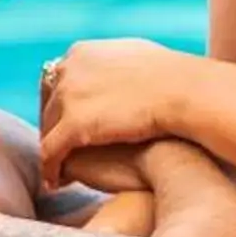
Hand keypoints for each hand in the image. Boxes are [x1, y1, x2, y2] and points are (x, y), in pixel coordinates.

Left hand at [38, 39, 193, 188]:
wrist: (188, 93)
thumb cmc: (176, 81)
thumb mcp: (136, 60)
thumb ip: (116, 68)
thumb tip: (116, 75)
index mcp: (81, 53)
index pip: (56, 82)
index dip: (61, 107)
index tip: (67, 126)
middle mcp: (68, 70)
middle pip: (48, 106)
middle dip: (53, 129)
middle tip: (59, 152)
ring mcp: (68, 96)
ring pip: (47, 130)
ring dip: (52, 152)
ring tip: (58, 171)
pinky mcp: (73, 123)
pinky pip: (51, 152)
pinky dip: (50, 168)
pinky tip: (57, 183)